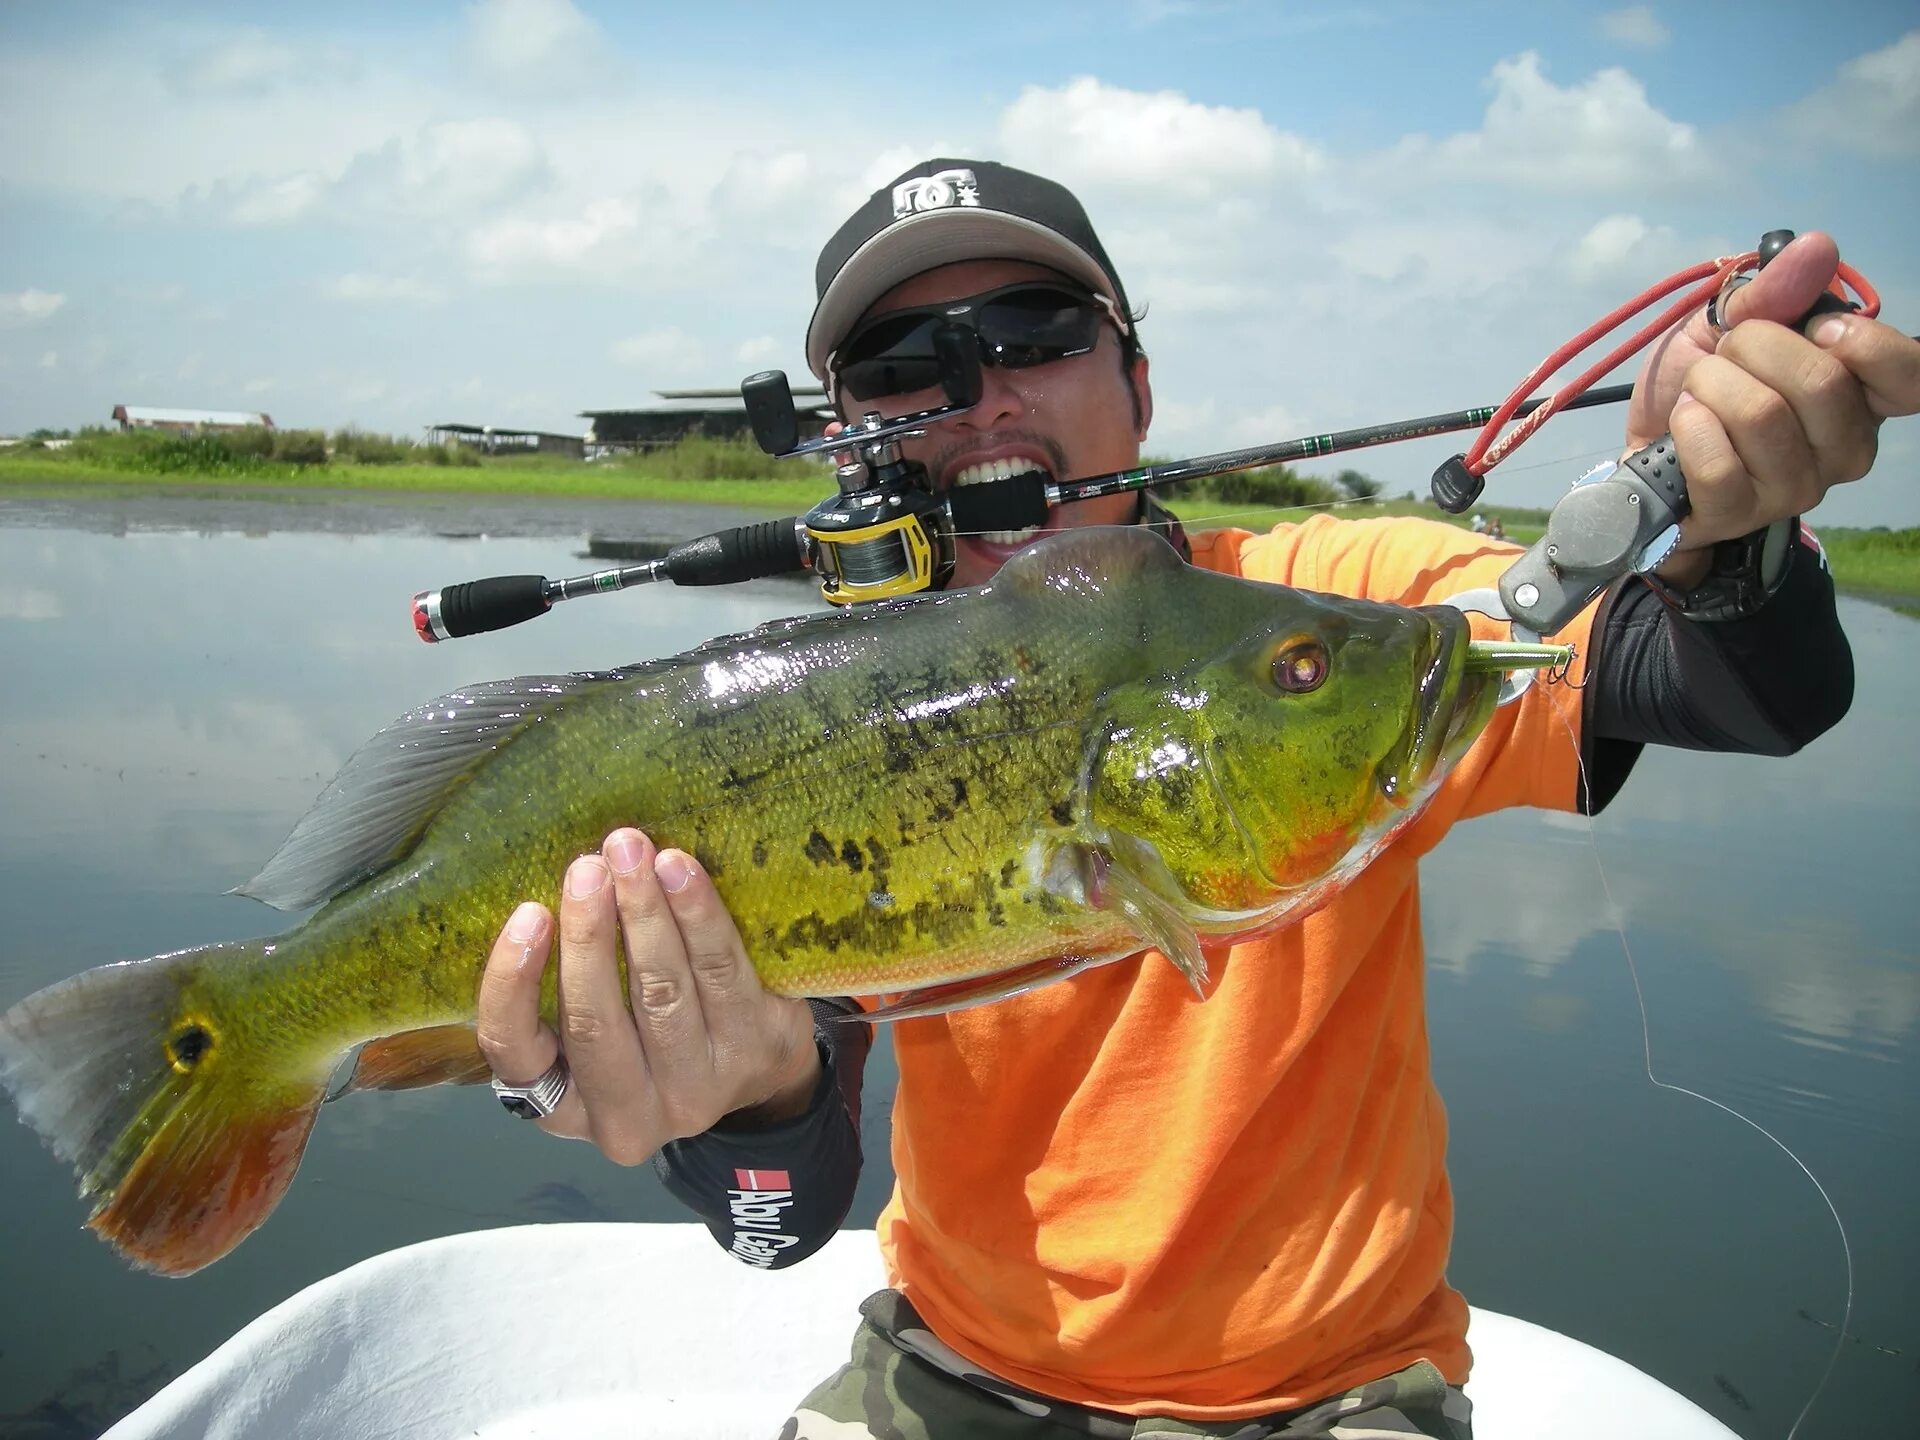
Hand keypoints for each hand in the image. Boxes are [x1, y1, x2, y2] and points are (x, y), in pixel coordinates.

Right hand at [476, 827, 819, 1162]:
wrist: (760, 1070)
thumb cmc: (652, 1035)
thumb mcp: (595, 1035)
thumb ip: (564, 987)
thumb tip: (556, 889)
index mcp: (566, 1107)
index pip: (516, 1053)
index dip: (512, 985)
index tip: (528, 913)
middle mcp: (627, 1116)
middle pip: (595, 1022)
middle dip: (589, 934)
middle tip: (587, 867)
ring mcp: (695, 1089)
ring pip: (662, 992)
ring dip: (644, 913)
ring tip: (633, 854)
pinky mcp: (752, 1051)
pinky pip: (720, 972)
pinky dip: (698, 915)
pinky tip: (681, 871)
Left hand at [1622, 231, 1919, 581]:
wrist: (1641, 446)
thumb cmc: (1699, 385)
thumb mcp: (1728, 324)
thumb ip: (1774, 292)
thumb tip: (1817, 247)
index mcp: (1859, 397)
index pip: (1910, 376)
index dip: (1861, 342)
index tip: (1811, 325)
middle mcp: (1844, 448)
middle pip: (1820, 382)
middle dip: (1751, 347)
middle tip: (1724, 357)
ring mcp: (1796, 488)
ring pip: (1762, 416)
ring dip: (1710, 385)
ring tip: (1697, 393)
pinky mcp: (1740, 514)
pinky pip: (1718, 462)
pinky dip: (1688, 426)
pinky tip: (1682, 425)